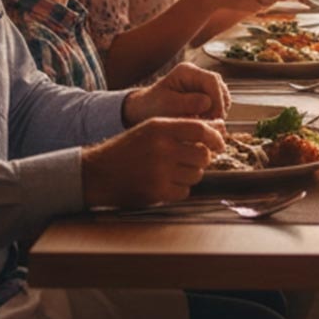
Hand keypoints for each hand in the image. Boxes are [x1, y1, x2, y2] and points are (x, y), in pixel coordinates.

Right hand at [82, 118, 225, 207]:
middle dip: (203, 158)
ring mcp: (159, 172)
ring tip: (176, 170)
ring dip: (192, 173)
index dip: (215, 136)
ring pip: (196, 174)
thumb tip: (220, 126)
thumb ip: (183, 126)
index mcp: (160, 128)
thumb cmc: (128, 149)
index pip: (200, 128)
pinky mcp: (157, 192)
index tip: (220, 143)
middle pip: (202, 154)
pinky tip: (166, 182)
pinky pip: (184, 191)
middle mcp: (161, 148)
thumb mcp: (151, 129)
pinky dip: (180, 188)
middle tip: (194, 159)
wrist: (98, 173)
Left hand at [125, 61, 229, 122]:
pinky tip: (206, 123)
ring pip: (221, 96)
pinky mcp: (203, 95)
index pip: (212, 80)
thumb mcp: (167, 105)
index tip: (215, 117)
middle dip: (219, 107)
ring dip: (218, 111)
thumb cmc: (152, 107)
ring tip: (208, 125)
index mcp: (187, 71)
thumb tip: (208, 102)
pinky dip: (215, 114)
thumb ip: (187, 103)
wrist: (143, 111)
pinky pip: (217, 103)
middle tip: (212, 124)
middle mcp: (197, 75)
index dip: (217, 99)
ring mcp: (201, 85)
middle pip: (219, 87)